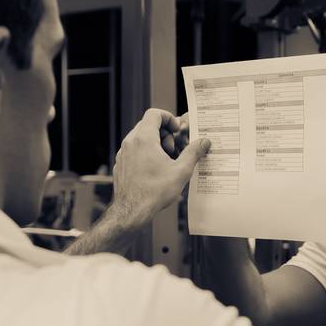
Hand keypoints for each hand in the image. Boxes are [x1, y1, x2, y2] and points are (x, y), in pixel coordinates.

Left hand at [111, 108, 209, 227]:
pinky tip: (155, 170)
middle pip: (147, 125)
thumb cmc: (154, 192)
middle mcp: (130, 143)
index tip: (177, 130)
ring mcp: (123, 153)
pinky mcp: (121, 164)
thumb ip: (194, 152)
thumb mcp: (181, 171)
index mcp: (144, 139)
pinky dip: (146, 153)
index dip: (168, 118)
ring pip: (140, 138)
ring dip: (155, 144)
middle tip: (173, 149)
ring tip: (165, 161)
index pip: (154, 114)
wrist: (132, 211)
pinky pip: (134, 150)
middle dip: (164, 133)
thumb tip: (204, 142)